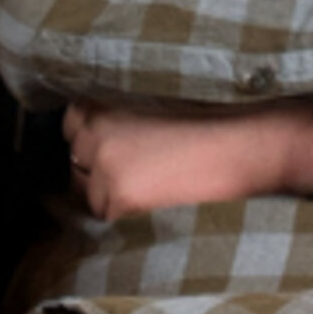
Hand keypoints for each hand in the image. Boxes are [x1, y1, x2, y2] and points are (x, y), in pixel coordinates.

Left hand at [68, 98, 312, 219]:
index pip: (71, 123)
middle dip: (95, 164)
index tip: (113, 143)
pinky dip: (120, 209)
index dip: (92, 135)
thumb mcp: (155, 102)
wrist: (241, 143)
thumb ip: (121, 114)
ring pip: (83, 188)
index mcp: (102, 102)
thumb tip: (100, 136)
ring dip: (104, 189)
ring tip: (145, 183)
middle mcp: (93, 132)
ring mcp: (102, 166)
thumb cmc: (208, 118)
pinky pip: (101, 211)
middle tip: (134, 166)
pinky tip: (150, 197)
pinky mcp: (117, 196)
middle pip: (74, 157)